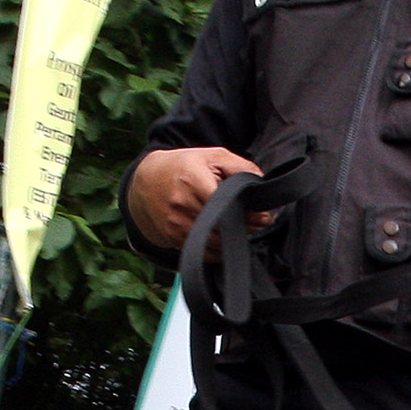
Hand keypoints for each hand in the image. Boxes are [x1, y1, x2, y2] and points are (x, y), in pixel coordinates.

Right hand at [128, 147, 264, 250]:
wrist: (147, 181)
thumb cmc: (185, 167)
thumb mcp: (213, 157)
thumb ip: (241, 167)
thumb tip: (261, 185)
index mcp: (193, 180)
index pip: (226, 204)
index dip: (247, 213)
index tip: (263, 215)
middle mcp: (182, 204)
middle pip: (222, 226)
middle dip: (244, 227)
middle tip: (256, 222)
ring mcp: (176, 223)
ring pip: (215, 243)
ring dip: (232, 240)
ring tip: (238, 227)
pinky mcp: (173, 238)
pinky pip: (203, 253)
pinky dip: (218, 250)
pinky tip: (223, 238)